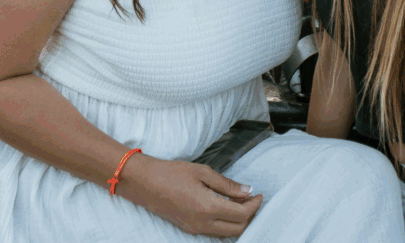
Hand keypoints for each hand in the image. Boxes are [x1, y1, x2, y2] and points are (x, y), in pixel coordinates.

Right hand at [120, 157, 261, 237]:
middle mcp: (203, 224)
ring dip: (238, 220)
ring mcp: (195, 229)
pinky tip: (225, 206)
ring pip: (226, 233)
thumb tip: (247, 190)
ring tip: (240, 201)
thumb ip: (227, 184)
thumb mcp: (202, 172)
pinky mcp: (189, 228)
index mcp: (208, 208)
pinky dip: (225, 222)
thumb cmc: (172, 173)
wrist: (144, 183)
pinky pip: (214, 231)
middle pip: (238, 228)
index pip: (242, 214)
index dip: (254, 205)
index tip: (260, 193)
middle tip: (252, 198)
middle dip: (250, 215)